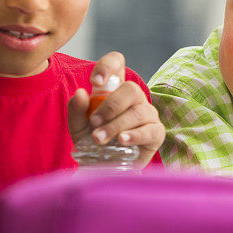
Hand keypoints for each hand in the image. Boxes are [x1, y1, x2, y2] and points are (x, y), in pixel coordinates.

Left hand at [67, 51, 163, 167]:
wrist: (104, 169)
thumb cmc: (94, 142)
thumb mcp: (78, 126)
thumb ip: (76, 110)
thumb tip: (81, 93)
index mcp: (115, 89)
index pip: (118, 64)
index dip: (108, 66)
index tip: (96, 82)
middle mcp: (135, 98)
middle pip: (131, 88)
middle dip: (110, 106)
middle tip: (94, 122)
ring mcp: (148, 115)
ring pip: (137, 112)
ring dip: (115, 125)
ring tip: (99, 139)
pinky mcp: (156, 133)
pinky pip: (149, 130)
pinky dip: (134, 135)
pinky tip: (121, 141)